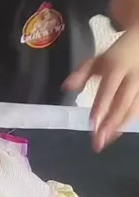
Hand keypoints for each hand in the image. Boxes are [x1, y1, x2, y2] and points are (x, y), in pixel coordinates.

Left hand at [63, 28, 138, 151]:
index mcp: (117, 67)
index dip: (101, 106)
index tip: (92, 122)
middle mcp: (132, 78)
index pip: (108, 89)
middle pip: (122, 103)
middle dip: (110, 123)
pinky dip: (127, 123)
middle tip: (99, 140)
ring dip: (119, 127)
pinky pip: (138, 111)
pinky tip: (116, 134)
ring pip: (133, 110)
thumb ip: (81, 73)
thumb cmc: (116, 56)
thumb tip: (65, 87)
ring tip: (106, 140)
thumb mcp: (97, 60)